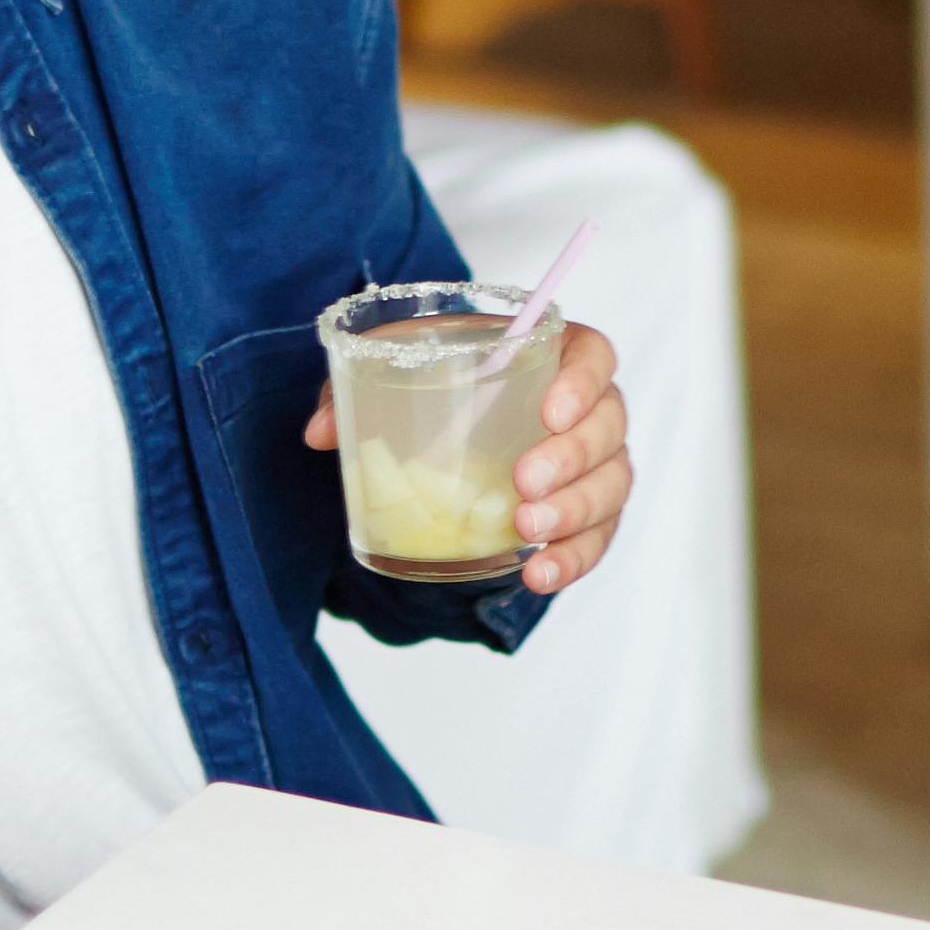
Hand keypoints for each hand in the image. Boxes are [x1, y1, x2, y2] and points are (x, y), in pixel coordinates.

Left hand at [306, 318, 631, 596]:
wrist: (446, 435)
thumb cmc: (435, 384)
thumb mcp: (393, 370)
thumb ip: (353, 388)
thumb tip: (319, 433)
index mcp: (550, 355)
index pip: (594, 356)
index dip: (583, 381)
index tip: (550, 411)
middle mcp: (585, 409)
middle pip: (608, 426)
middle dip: (572, 459)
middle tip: (524, 482)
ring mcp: (592, 466)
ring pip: (611, 485)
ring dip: (575, 512)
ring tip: (526, 531)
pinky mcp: (584, 515)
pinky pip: (596, 538)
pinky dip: (573, 559)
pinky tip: (539, 574)